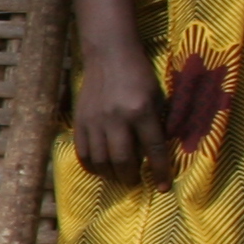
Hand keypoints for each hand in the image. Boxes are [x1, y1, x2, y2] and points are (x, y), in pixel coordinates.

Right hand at [74, 43, 177, 186]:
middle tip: (135, 182)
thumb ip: (157, 123)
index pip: (153, 149)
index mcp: (141, 111)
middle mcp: (117, 118)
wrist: (109, 55)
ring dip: (110, 174)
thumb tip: (155, 153)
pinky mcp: (80, 121)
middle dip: (130, 177)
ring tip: (118, 178)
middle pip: (123, 159)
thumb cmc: (139, 75)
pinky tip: (99, 168)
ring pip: (101, 159)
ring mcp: (95, 121)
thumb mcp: (157, 97)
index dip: (159, 171)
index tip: (163, 187)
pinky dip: (91, 165)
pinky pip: (83, 151)